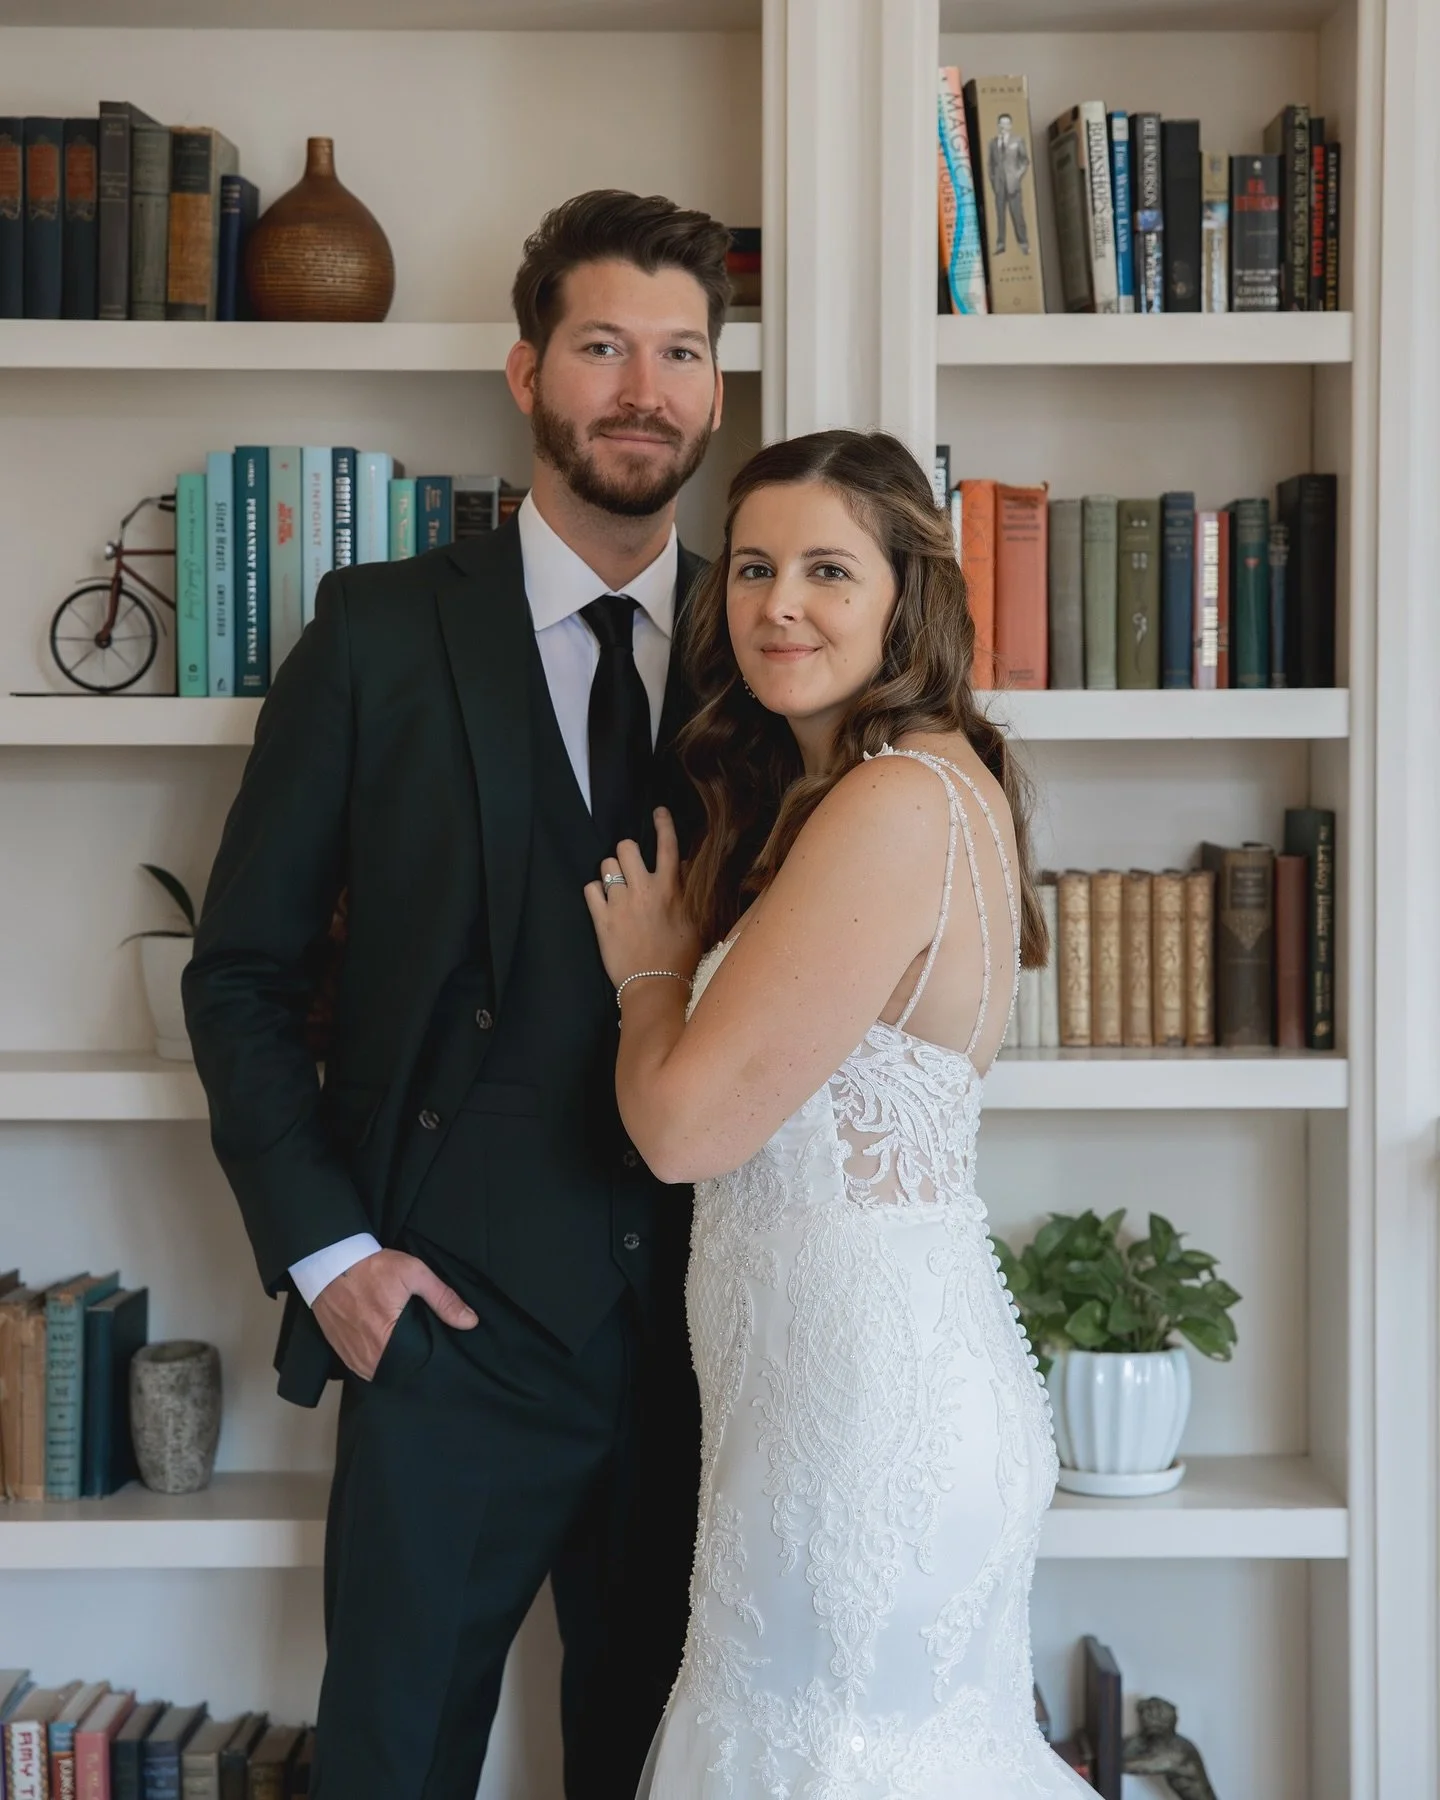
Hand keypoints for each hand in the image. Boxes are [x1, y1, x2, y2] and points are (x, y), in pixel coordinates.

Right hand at [311, 1248, 477, 1381]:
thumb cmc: (373, 1267)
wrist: (330, 1262)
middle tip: (425, 1343)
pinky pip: (365, 1367)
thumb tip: (470, 1322)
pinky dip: (377, 1360)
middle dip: (414, 1361)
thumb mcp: (414, 1274)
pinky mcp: (341, 1352)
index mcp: (386, 1340)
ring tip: (407, 1345)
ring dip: (394, 1362)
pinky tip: (387, 1345)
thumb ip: (443, 1299)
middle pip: (399, 1370)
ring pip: (382, 1371)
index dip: (431, 1357)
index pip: (417, 1365)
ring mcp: (352, 1357)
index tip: (441, 1348)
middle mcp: (367, 1356)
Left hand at [584, 807, 700, 988]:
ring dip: (611, 871)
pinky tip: (602, 901)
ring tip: (616, 886)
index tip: (658, 812)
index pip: (667, 845)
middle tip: (630, 865)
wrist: (655, 986)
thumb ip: (688, 892)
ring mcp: (619, 904)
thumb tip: (682, 868)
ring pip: (607, 865)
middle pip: (626, 847)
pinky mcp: (601, 920)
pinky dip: (595, 892)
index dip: (663, 823)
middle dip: (627, 852)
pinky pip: (590, 889)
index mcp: (670, 889)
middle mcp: (643, 890)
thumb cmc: (681, 958)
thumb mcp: (695, 922)